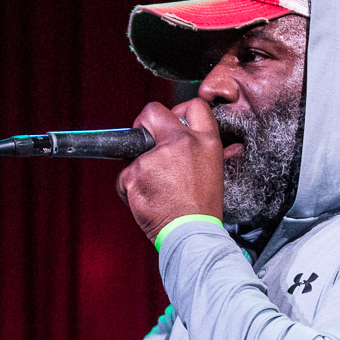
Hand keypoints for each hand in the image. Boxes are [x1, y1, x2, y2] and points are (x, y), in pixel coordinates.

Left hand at [115, 98, 224, 240]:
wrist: (192, 233)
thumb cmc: (202, 208)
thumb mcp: (214, 169)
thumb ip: (203, 147)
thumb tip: (208, 136)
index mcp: (205, 140)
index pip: (194, 106)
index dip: (179, 112)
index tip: (172, 123)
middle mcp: (181, 142)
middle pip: (152, 112)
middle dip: (144, 124)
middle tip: (147, 143)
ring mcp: (156, 157)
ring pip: (135, 152)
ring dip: (140, 170)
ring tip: (158, 189)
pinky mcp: (136, 173)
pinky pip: (125, 177)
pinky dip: (130, 189)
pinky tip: (148, 199)